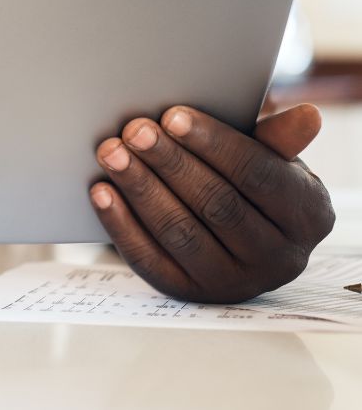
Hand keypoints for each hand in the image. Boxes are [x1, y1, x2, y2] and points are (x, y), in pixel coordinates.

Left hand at [89, 104, 334, 303]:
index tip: (172, 115)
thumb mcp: (270, 158)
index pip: (256, 174)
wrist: (237, 234)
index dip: (213, 143)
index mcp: (307, 215)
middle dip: (170, 162)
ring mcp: (232, 282)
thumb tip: (307, 116)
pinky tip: (101, 191)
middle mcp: (277, 258)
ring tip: (112, 153)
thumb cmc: (249, 182)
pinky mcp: (190, 293)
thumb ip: (277, 138)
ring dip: (141, 189)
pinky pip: (150, 260)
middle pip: (216, 204)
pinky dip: (121, 224)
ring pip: (181, 232)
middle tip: (134, 130)